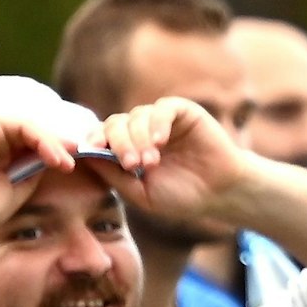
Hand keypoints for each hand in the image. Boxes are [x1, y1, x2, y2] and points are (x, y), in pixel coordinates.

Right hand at [0, 116, 78, 230]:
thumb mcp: (17, 189)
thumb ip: (32, 173)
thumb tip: (51, 162)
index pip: (30, 145)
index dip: (53, 152)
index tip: (71, 165)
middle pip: (34, 134)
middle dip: (58, 146)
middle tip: (76, 160)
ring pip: (32, 129)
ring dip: (53, 146)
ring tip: (67, 164)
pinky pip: (25, 126)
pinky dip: (43, 141)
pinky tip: (54, 158)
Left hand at [87, 97, 248, 225]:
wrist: (220, 193)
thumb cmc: (182, 197)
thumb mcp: (141, 194)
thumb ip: (113, 176)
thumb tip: (86, 155)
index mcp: (127, 149)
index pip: (101, 136)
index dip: (95, 140)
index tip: (94, 150)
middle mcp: (140, 130)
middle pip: (115, 124)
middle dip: (119, 144)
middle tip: (131, 165)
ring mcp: (160, 119)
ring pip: (136, 116)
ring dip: (139, 139)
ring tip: (151, 163)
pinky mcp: (181, 111)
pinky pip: (162, 108)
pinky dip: (157, 123)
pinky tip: (160, 141)